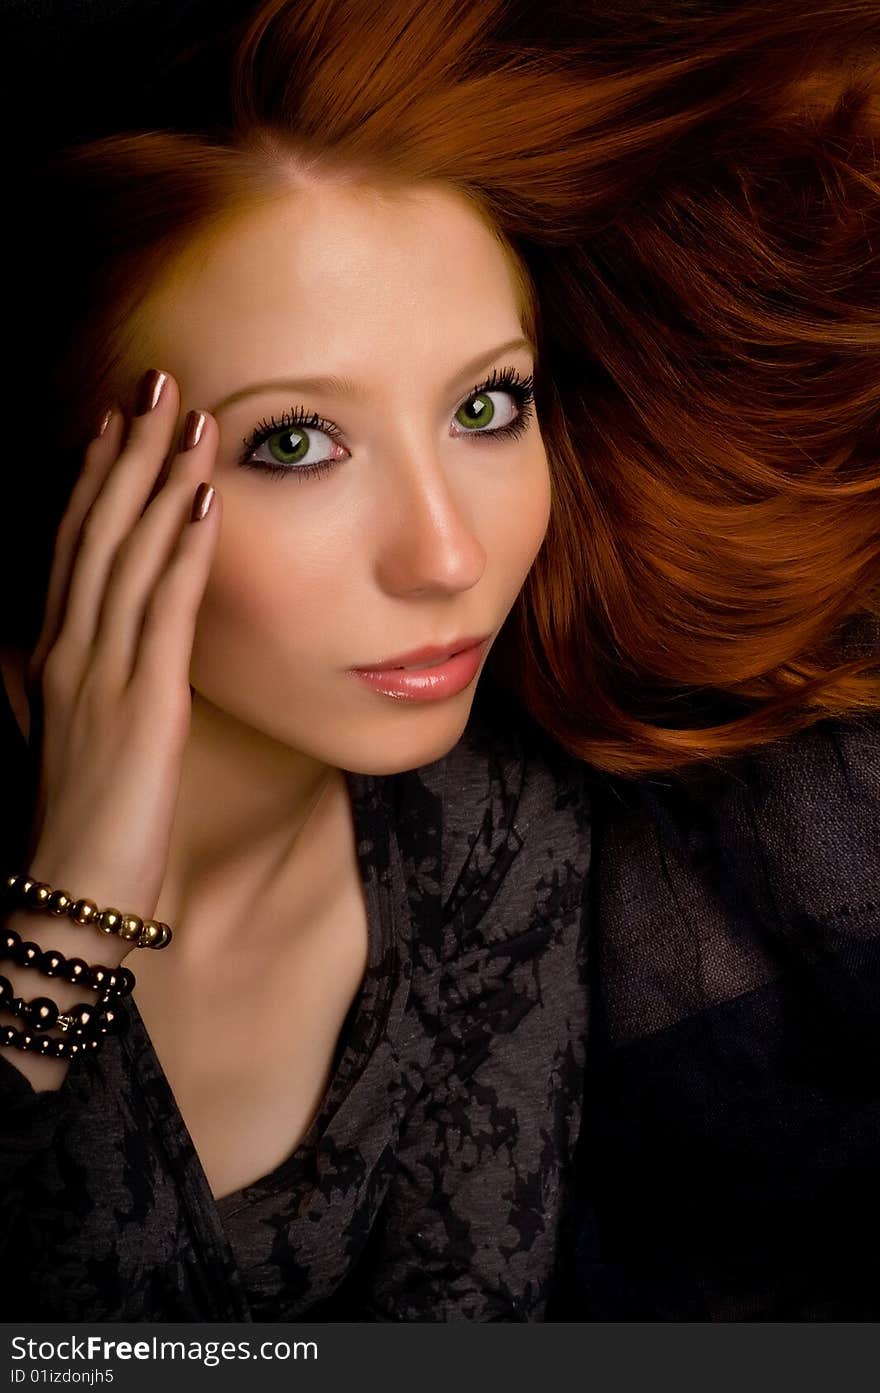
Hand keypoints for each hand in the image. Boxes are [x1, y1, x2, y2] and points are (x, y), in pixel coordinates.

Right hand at [19, 369, 220, 920]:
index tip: (117, 420)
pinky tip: (207, 500)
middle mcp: (72, 647)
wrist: (75, 887)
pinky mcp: (144, 700)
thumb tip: (42, 645)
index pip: (75, 546)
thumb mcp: (63, 734)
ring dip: (160, 480)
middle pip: (98, 529)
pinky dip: (186, 548)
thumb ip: (55, 680)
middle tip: (155, 383)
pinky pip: (167, 609)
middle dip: (127, 452)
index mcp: (56, 653)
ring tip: (190, 418)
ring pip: (130, 553)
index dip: (94, 477)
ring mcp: (103, 670)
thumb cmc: (82, 815)